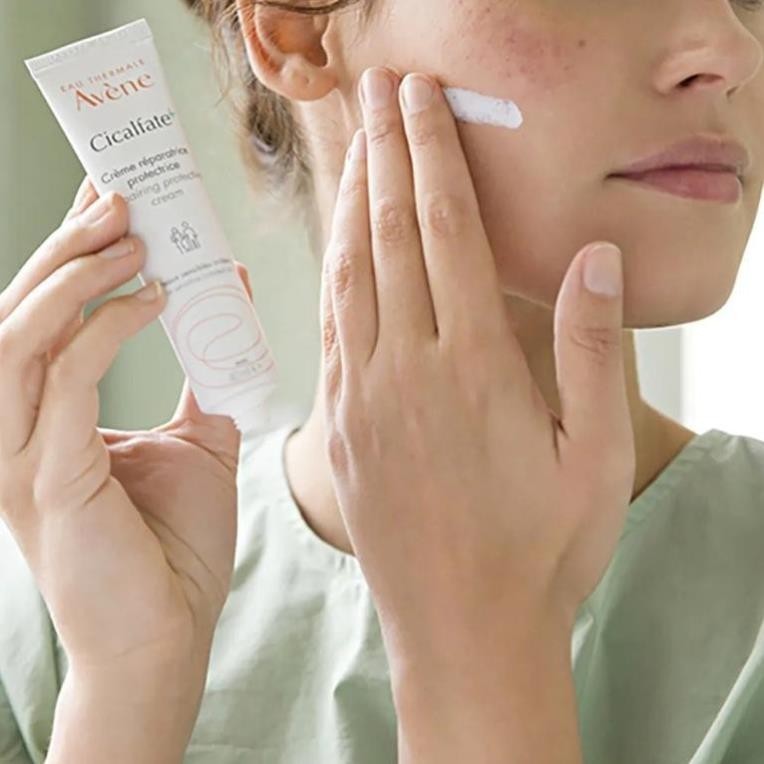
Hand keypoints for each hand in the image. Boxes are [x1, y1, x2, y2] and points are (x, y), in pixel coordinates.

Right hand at [0, 177, 254, 680]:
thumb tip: (226, 299)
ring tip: (132, 236)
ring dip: (74, 277)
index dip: (71, 252)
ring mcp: (20, 455)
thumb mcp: (196, 444)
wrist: (169, 633)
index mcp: (46, 418)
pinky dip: (105, 331)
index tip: (112, 199)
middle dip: (67, 247)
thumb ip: (204, 376)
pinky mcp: (45, 480)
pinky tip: (153, 299)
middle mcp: (17, 429)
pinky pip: (64, 382)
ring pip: (19, 336)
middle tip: (120, 197)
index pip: (44, 316)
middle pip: (19, 311)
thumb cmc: (174, 546)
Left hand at [319, 67, 635, 663]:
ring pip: (347, 274)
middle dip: (384, 153)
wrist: (464, 631)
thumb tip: (592, 257)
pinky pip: (329, 330)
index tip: (422, 100)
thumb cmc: (540, 551)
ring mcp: (361, 399)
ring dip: (351, 201)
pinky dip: (331, 271)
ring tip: (355, 145)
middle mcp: (405, 372)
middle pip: (387, 236)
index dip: (431, 156)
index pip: (445, 232)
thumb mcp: (594, 458)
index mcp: (471, 369)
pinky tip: (336, 244)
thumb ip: (590, 351)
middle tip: (381, 92)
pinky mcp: (339, 429)